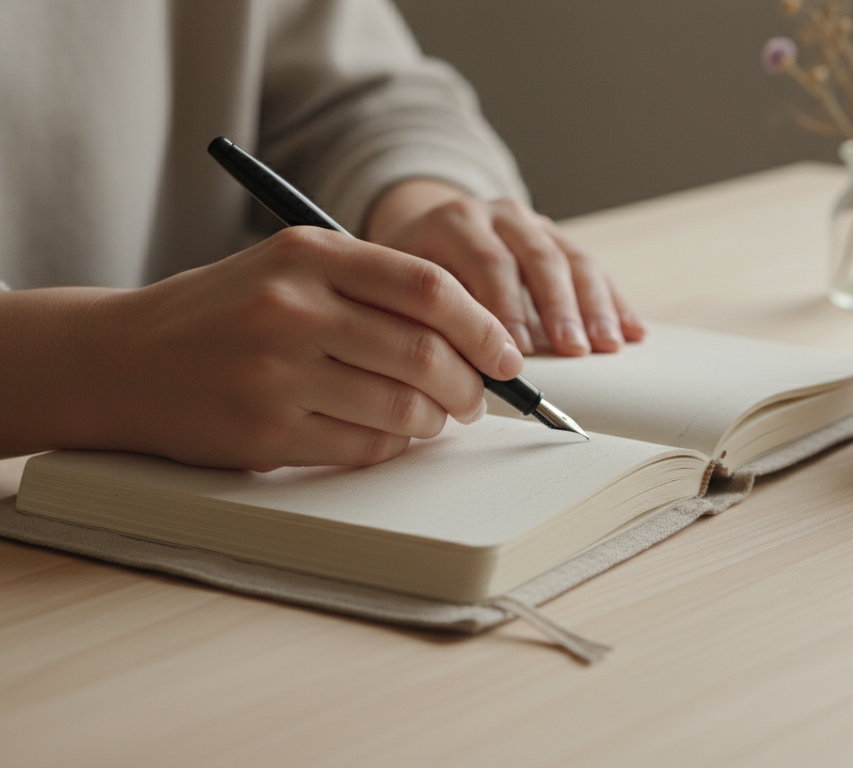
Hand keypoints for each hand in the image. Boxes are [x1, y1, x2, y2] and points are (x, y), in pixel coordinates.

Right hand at [0, 227, 522, 469]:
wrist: (121, 359)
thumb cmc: (223, 312)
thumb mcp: (291, 268)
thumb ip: (374, 285)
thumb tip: (476, 332)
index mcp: (308, 254)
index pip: (427, 287)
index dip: (483, 326)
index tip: (508, 354)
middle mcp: (292, 308)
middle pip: (425, 353)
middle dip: (471, 384)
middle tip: (479, 396)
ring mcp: (276, 373)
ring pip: (403, 407)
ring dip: (438, 420)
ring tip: (438, 416)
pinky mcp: (266, 431)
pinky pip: (365, 447)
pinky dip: (395, 446)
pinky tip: (391, 434)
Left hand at [364, 179, 644, 355]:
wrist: (425, 232)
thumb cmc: (412, 275)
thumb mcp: (405, 287)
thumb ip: (428, 318)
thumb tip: (456, 371)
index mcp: (455, 222)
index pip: (488, 263)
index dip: (507, 309)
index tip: (521, 352)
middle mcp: (499, 215)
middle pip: (538, 258)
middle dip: (559, 308)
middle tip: (573, 349)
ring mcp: (533, 224)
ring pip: (573, 259)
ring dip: (595, 307)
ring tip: (607, 344)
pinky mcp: (559, 238)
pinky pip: (594, 267)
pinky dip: (615, 302)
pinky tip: (632, 331)